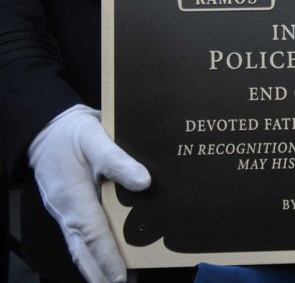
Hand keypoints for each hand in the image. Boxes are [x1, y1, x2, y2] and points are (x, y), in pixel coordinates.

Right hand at [28, 105, 150, 282]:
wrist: (47, 129)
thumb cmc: (72, 133)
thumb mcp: (95, 138)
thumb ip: (118, 160)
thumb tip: (144, 182)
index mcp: (73, 196)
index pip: (93, 235)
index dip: (107, 258)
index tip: (120, 278)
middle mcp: (67, 210)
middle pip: (83, 250)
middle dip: (101, 273)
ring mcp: (66, 212)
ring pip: (80, 247)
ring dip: (96, 266)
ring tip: (116, 282)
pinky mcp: (69, 209)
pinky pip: (80, 236)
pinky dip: (92, 252)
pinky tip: (106, 260)